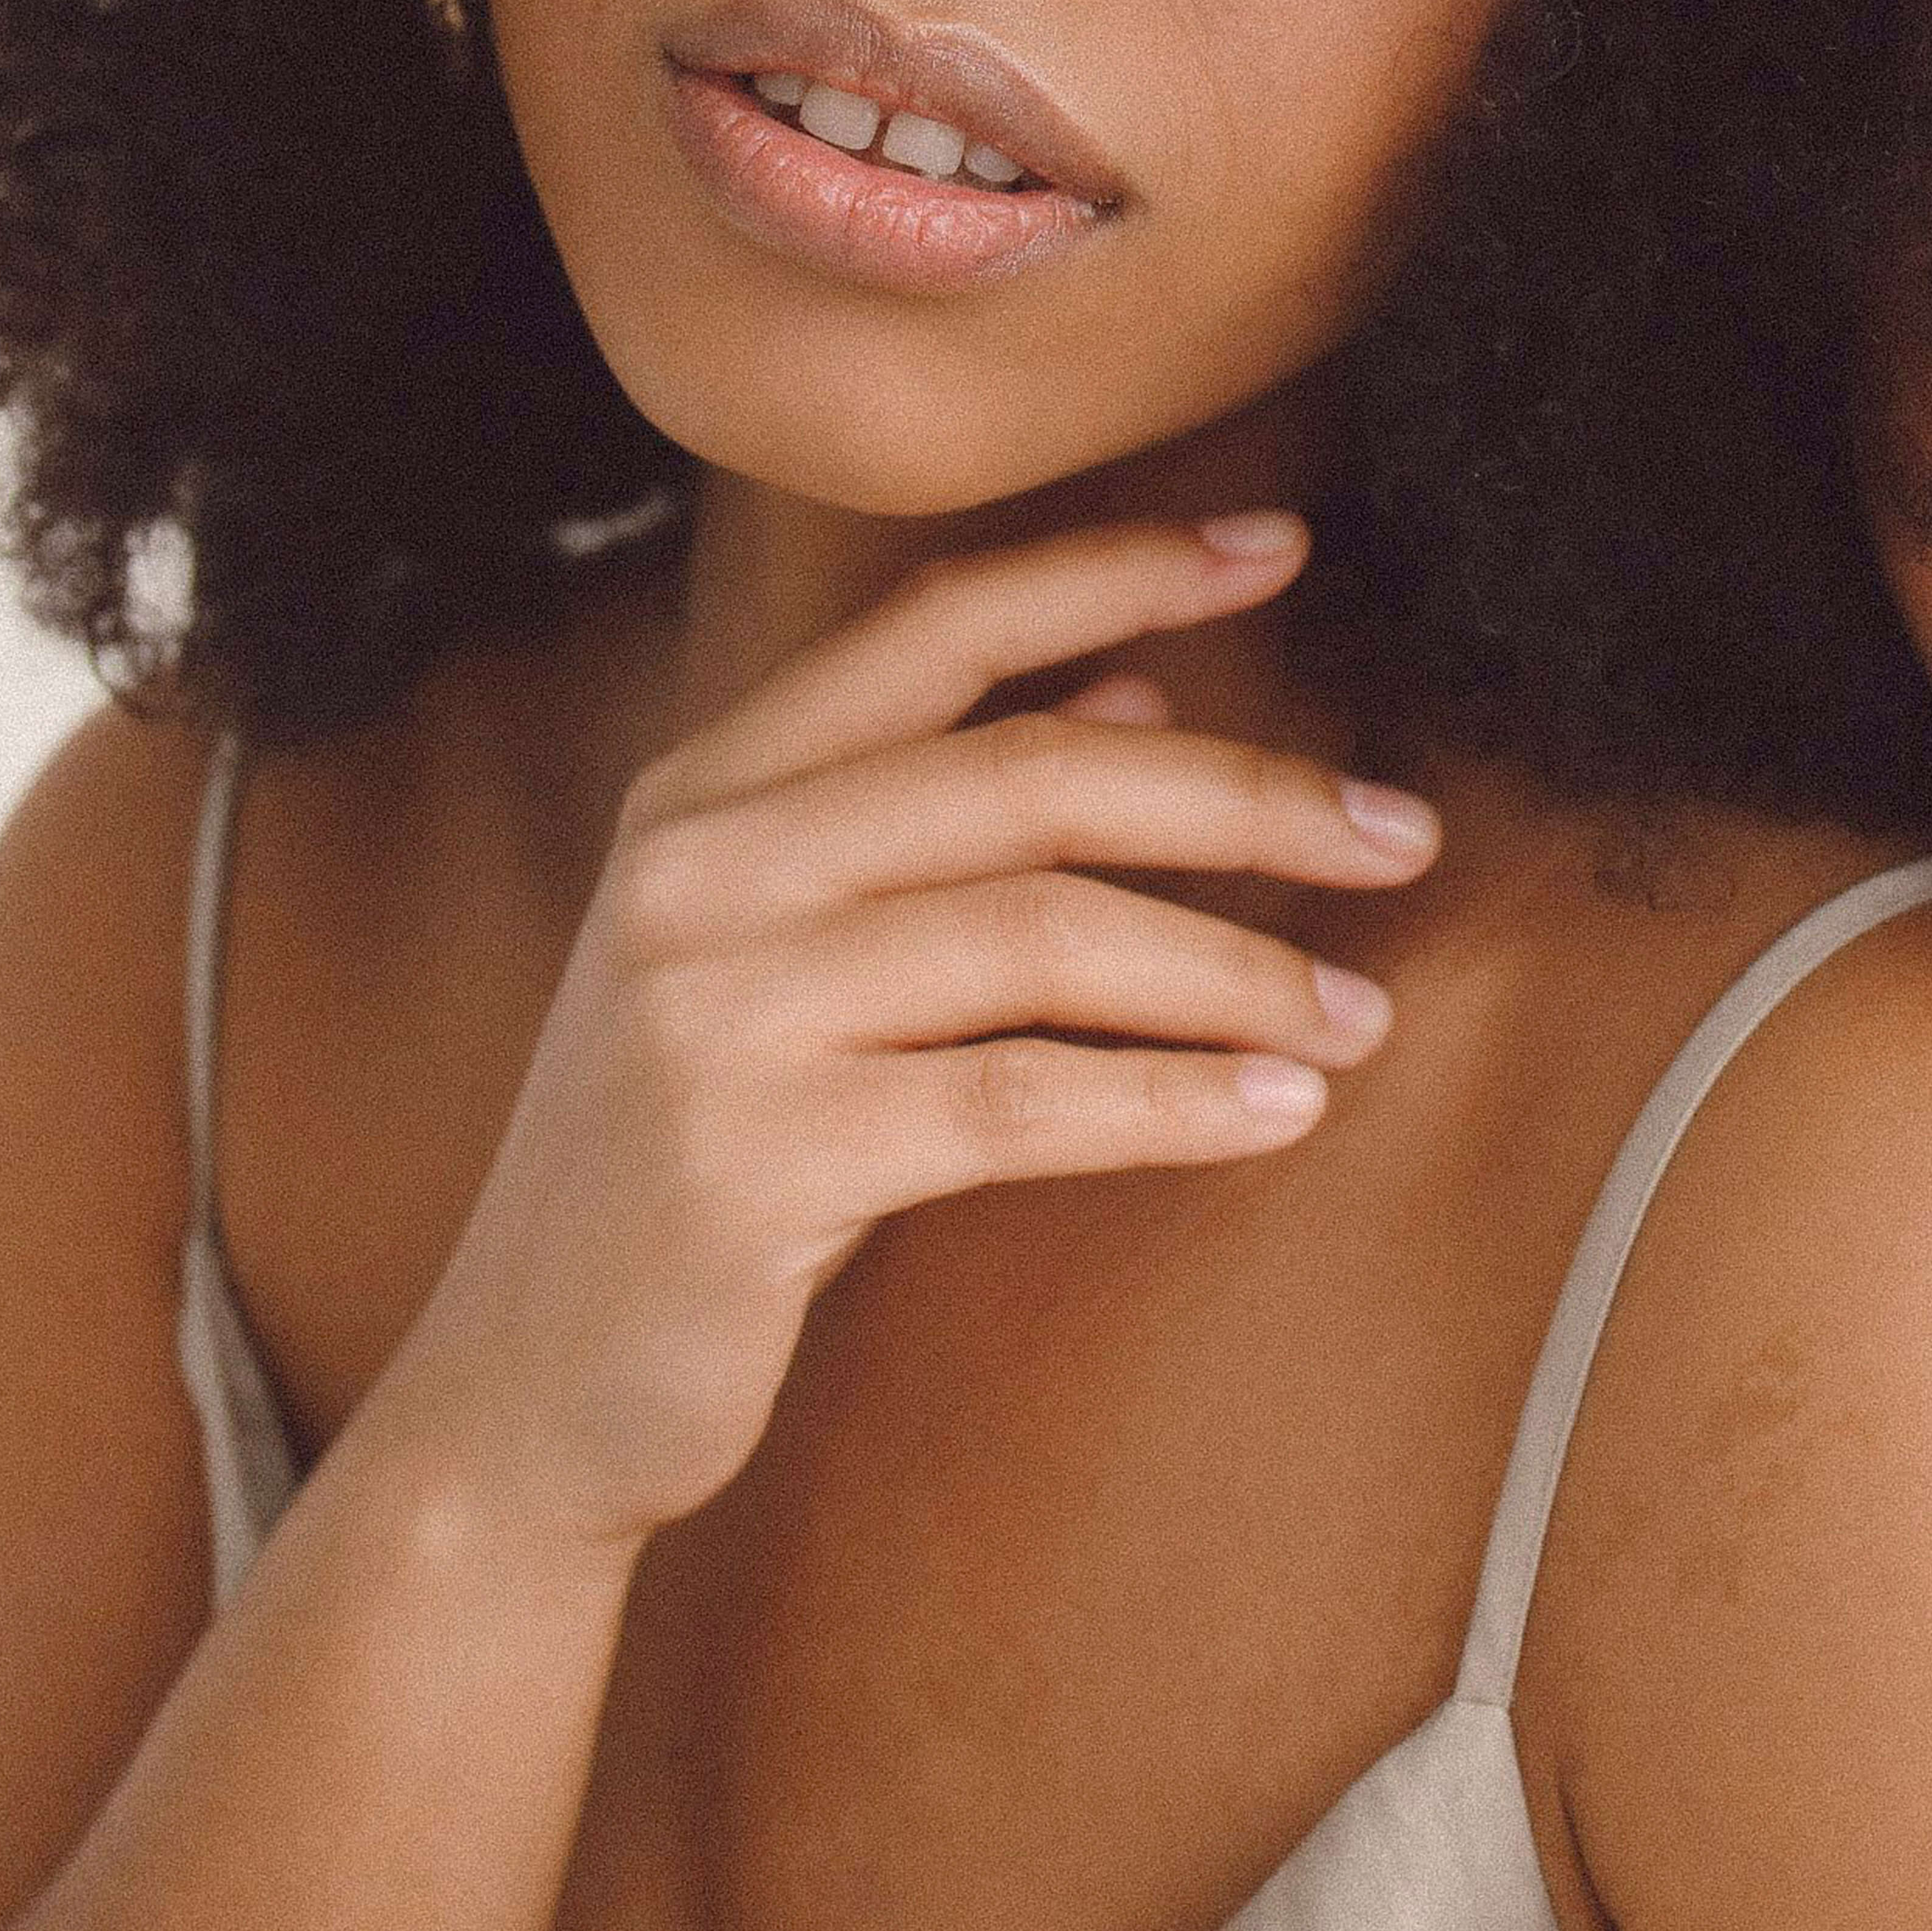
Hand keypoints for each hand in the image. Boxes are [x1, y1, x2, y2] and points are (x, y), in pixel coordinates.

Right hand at [354, 510, 1433, 1551]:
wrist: (529, 1383)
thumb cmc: (697, 1153)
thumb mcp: (787, 952)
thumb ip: (940, 818)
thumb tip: (1135, 691)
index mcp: (706, 790)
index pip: (940, 626)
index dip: (1117, 571)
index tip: (1285, 547)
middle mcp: (700, 870)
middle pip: (1030, 776)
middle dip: (1246, 797)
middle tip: (1402, 836)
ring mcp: (715, 1011)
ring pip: (1045, 937)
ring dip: (1238, 973)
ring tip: (1363, 1015)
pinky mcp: (752, 1159)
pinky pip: (1018, 1103)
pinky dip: (1170, 1101)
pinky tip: (1278, 1111)